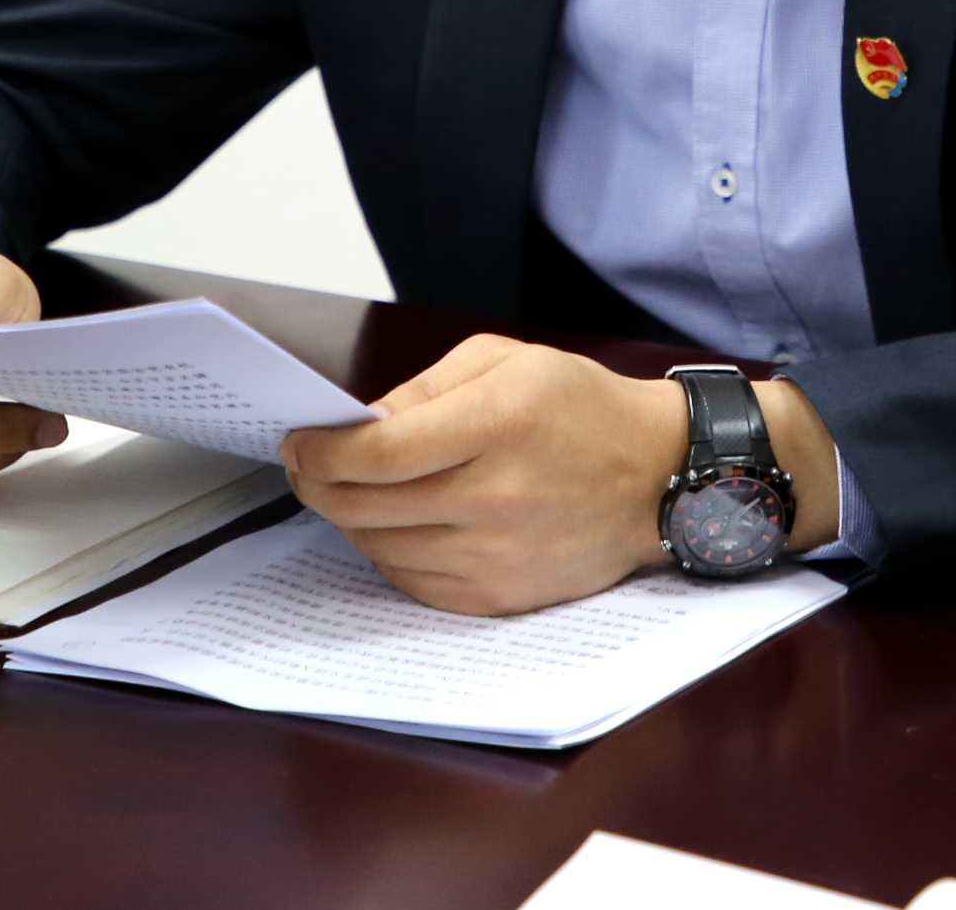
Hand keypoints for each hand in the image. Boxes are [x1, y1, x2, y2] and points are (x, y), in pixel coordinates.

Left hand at [277, 334, 690, 615]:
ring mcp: (499, 555)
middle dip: (316, 485)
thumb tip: (357, 426)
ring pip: (381, 548)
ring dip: (350, 519)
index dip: (319, 451)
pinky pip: (413, 583)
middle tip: (305, 466)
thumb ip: (424, 388)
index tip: (298, 442)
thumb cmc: (581, 409)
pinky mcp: (501, 596)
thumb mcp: (507, 360)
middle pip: (365, 506)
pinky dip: (388, 553)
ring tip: (351, 491)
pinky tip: (395, 524)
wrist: (657, 476)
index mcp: (500, 423)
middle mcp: (498, 496)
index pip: (377, 453)